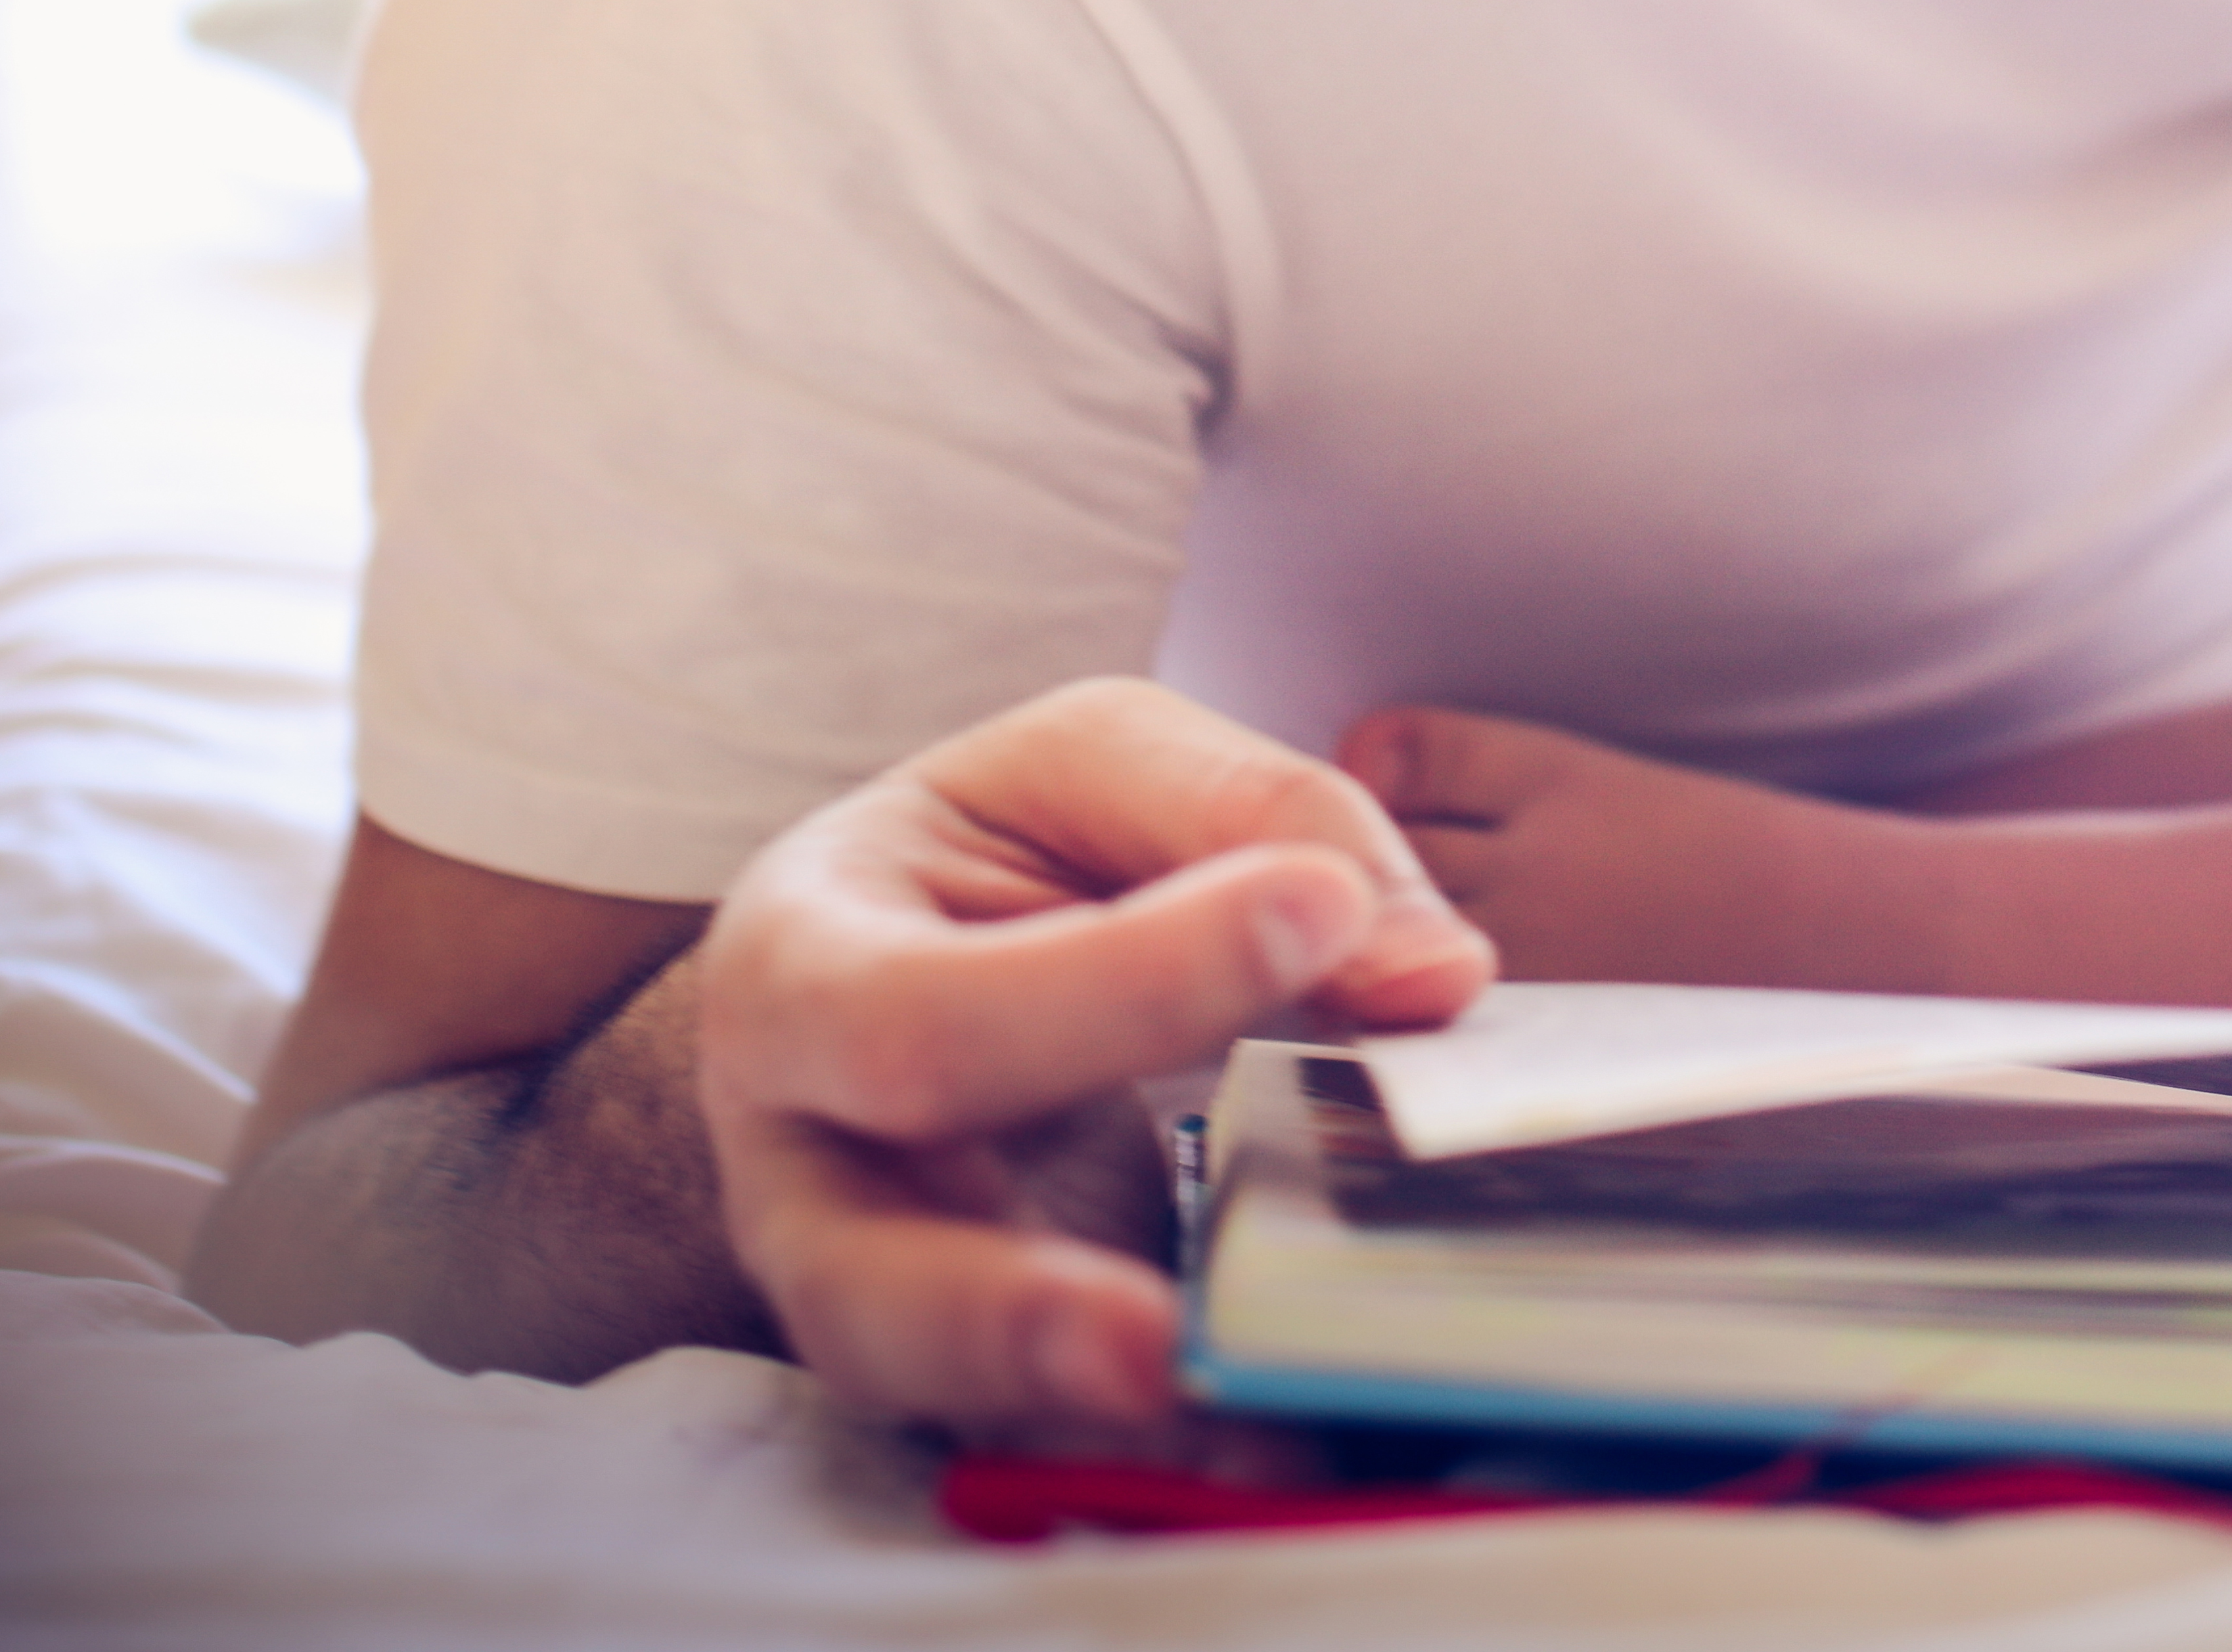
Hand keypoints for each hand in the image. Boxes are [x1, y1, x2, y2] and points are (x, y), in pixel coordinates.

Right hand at [694, 676, 1491, 1432]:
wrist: (921, 945)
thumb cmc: (998, 854)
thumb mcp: (1102, 771)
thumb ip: (1262, 826)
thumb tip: (1431, 976)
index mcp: (801, 969)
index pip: (930, 1013)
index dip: (1125, 980)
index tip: (1319, 913)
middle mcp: (807, 1167)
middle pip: (862, 1279)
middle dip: (1003, 1317)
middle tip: (1165, 1340)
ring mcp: (884, 1294)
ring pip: (936, 1405)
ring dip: (1078, 1427)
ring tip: (1233, 1437)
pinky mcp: (989, 1369)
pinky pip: (1053, 1444)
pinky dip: (1160, 1459)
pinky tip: (1281, 1451)